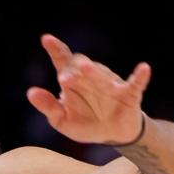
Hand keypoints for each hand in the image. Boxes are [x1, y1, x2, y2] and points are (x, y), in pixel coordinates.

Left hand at [26, 33, 150, 147]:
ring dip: (94, 73)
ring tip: (85, 68)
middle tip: (63, 77)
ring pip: (102, 77)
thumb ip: (48, 107)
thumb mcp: (62, 120)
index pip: (64, 62)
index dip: (56, 51)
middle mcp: (93, 78)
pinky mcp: (129, 95)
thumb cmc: (86, 123)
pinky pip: (136, 84)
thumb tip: (30, 92)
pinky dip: (140, 77)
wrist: (113, 134)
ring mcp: (111, 85)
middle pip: (82, 69)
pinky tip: (143, 68)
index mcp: (75, 82)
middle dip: (73, 71)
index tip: (46, 39)